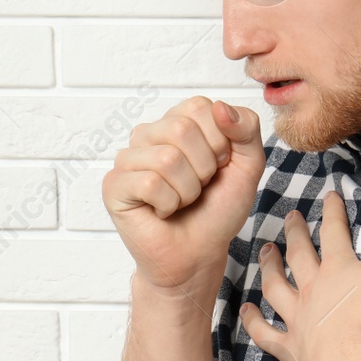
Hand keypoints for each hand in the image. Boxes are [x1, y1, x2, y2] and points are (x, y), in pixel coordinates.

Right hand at [104, 95, 266, 300]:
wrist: (199, 254)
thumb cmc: (217, 210)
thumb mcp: (247, 164)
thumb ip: (247, 128)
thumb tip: (220, 107)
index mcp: (177, 121)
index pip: (200, 107)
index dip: (219, 143)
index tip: (217, 167)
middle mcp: (148, 134)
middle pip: (181, 129)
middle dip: (203, 168)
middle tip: (198, 188)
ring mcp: (127, 159)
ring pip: (167, 159)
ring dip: (187, 191)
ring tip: (181, 202)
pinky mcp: (113, 185)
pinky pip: (148, 183)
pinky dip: (168, 204)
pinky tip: (162, 212)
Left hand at [239, 181, 360, 360]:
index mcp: (338, 270)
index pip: (334, 232)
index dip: (333, 212)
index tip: (329, 196)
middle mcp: (313, 289)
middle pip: (300, 256)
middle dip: (295, 234)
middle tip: (289, 218)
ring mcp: (297, 318)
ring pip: (277, 288)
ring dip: (270, 269)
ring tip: (265, 253)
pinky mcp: (290, 348)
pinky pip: (266, 332)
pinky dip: (254, 322)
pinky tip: (247, 310)